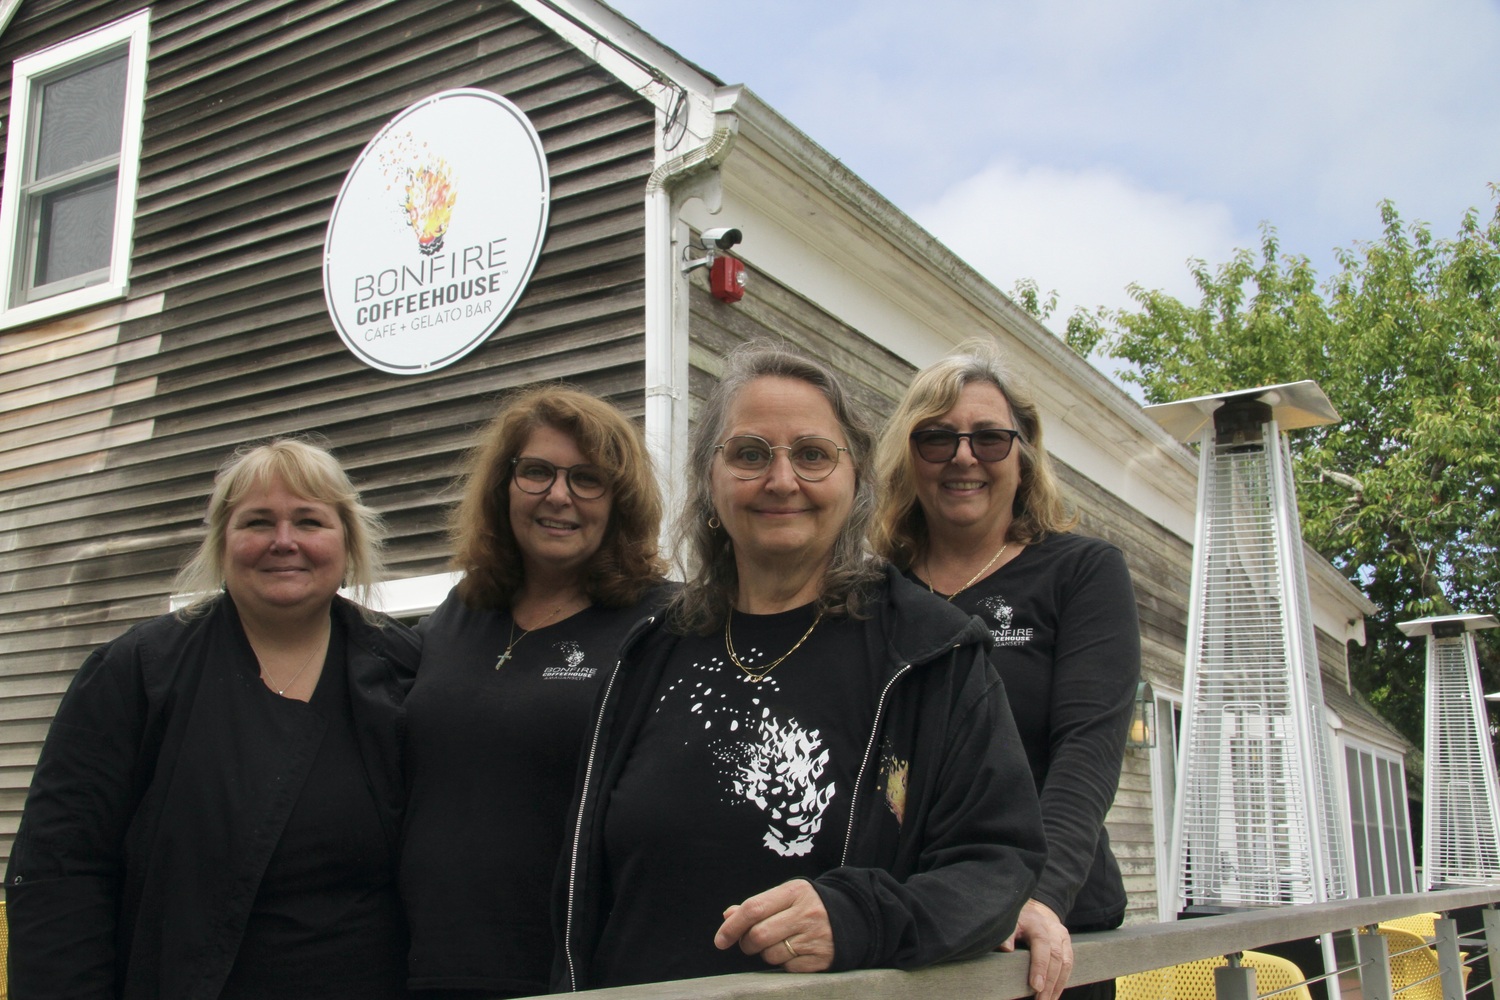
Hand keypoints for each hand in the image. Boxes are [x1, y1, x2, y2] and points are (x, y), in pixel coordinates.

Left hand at [713, 879, 833, 972]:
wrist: (853, 917)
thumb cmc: (808, 905)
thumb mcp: (786, 896)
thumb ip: (757, 905)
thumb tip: (728, 916)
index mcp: (794, 892)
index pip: (754, 908)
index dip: (732, 926)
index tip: (720, 940)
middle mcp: (806, 913)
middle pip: (759, 935)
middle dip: (747, 943)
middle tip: (750, 943)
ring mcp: (815, 937)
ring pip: (771, 955)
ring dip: (766, 954)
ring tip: (779, 943)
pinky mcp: (821, 958)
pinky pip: (787, 968)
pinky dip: (784, 964)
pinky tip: (795, 952)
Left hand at [997, 898, 1071, 999]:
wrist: (1035, 911)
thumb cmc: (1019, 921)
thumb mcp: (1010, 923)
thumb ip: (1007, 935)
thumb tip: (1006, 949)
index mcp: (1037, 924)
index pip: (1041, 944)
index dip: (1039, 966)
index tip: (1035, 986)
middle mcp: (1053, 930)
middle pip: (1056, 957)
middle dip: (1049, 982)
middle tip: (1041, 999)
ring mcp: (1063, 936)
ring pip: (1066, 962)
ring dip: (1058, 985)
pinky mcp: (1068, 944)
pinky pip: (1069, 964)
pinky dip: (1063, 981)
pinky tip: (1055, 993)